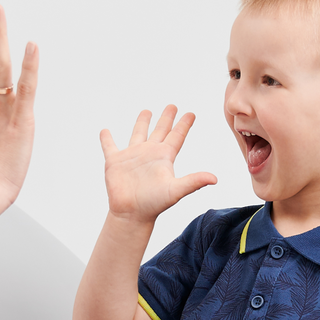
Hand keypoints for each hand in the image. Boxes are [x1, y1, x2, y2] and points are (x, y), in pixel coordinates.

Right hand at [100, 106, 216, 224]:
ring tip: (146, 111)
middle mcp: (149, 154)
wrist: (131, 214)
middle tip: (172, 105)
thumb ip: (194, 181)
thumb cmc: (154, 204)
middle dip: (166, 118)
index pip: (177, 136)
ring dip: (142, 122)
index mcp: (164, 157)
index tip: (191, 113)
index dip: (184, 124)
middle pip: (160, 131)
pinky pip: (109, 146)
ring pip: (138, 133)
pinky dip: (106, 139)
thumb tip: (214, 179)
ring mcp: (132, 157)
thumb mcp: (175, 190)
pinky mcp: (115, 162)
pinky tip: (105, 130)